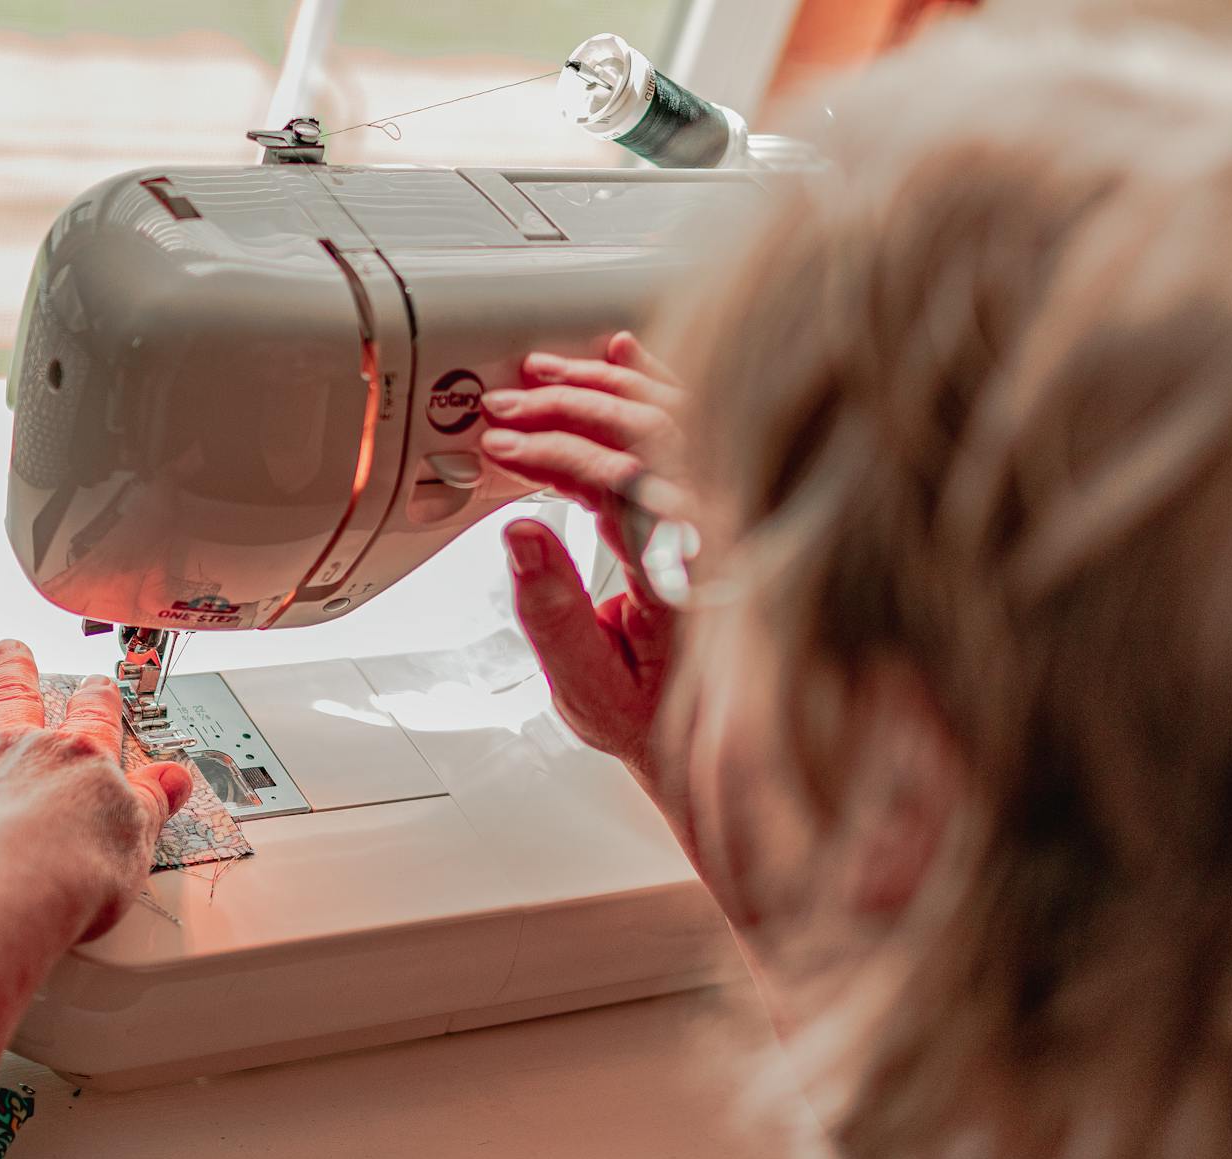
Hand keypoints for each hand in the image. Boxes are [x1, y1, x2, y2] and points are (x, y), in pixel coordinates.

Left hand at [0, 637, 193, 947]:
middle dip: (14, 668)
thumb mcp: (137, 842)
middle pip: (14, 695)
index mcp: (78, 759)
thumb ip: (151, 805)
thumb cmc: (68, 878)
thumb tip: (175, 779)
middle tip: (11, 647)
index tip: (98, 686)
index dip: (98, 698)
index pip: (93, 717)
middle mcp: (12, 748)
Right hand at [478, 332, 686, 787]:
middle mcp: (717, 537)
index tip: (504, 448)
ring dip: (601, 389)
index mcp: (686, 582)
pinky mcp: (720, 500)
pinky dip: (657, 380)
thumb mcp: (587, 688)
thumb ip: (551, 614)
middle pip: (648, 438)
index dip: (556, 457)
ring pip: (673, 420)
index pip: (623, 488)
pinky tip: (623, 352)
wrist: (711, 733)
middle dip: (567, 410)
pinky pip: (699, 423)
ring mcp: (727, 512)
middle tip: (505, 408)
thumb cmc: (649, 712)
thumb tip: (521, 534)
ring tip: (539, 377)